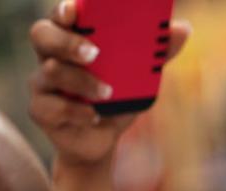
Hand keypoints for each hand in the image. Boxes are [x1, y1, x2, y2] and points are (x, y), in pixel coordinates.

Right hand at [28, 0, 189, 166]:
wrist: (102, 142)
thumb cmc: (117, 100)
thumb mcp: (141, 78)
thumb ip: (158, 54)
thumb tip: (184, 28)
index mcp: (72, 40)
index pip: (62, 17)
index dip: (65, 11)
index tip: (75, 10)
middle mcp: (51, 57)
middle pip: (42, 35)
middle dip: (67, 41)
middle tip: (94, 54)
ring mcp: (43, 83)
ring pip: (52, 71)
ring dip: (83, 82)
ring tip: (108, 93)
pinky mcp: (41, 110)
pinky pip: (53, 106)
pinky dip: (77, 111)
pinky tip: (93, 116)